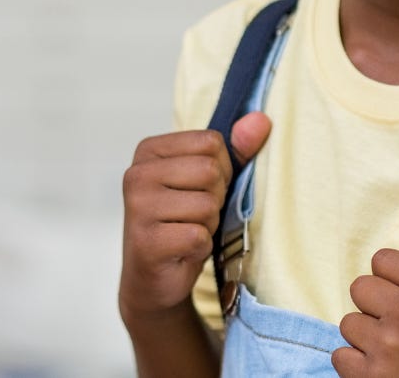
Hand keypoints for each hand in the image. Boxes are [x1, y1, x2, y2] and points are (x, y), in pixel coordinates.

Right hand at [119, 112, 271, 322]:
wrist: (153, 279)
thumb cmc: (182, 223)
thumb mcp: (209, 182)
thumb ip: (235, 150)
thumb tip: (261, 120)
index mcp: (149, 150)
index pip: (211, 142)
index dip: (221, 170)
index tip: (200, 190)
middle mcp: (137, 174)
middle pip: (210, 171)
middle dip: (215, 198)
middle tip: (194, 216)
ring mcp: (138, 208)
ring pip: (207, 204)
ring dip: (208, 224)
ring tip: (187, 232)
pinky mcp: (147, 241)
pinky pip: (199, 235)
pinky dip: (201, 247)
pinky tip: (182, 251)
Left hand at [332, 228, 398, 377]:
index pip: (382, 260)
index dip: (391, 277)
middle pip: (360, 288)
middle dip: (375, 305)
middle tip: (395, 323)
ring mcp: (387, 347)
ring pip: (348, 323)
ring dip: (366, 336)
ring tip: (390, 348)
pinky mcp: (371, 377)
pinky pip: (340, 355)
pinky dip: (355, 363)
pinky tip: (379, 366)